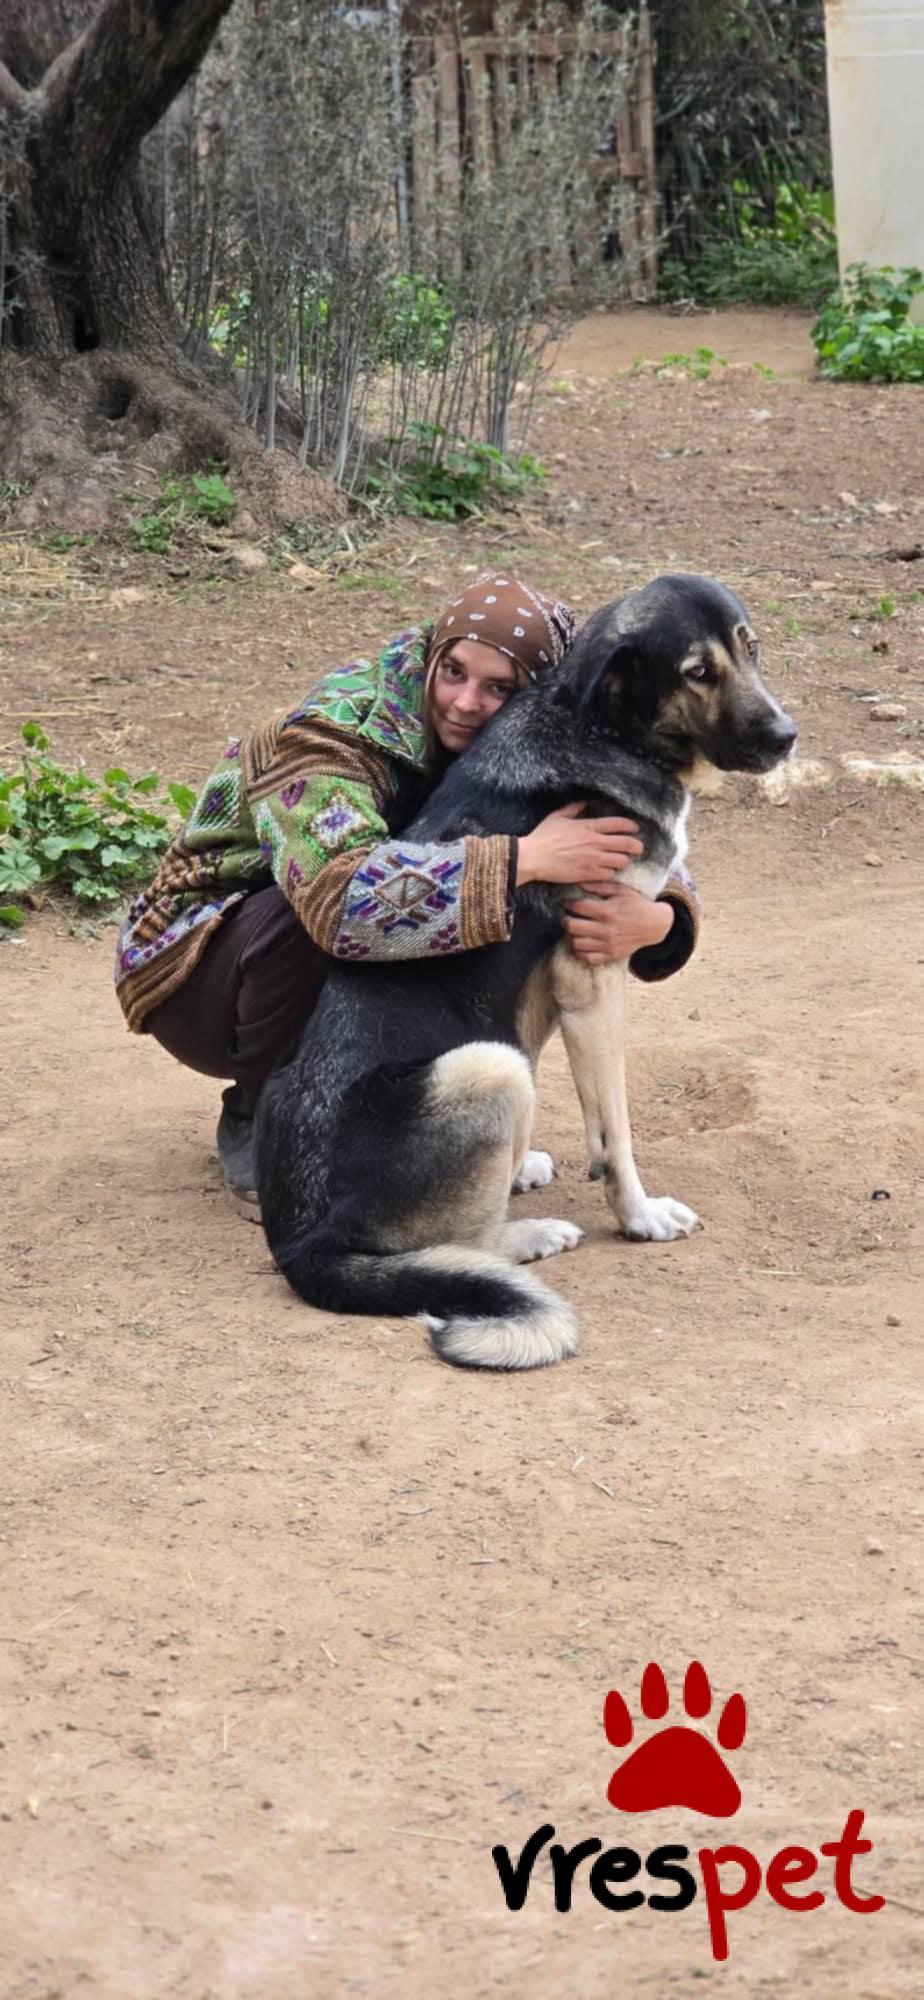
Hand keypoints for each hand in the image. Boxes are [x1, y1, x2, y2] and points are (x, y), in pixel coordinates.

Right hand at [516, 801, 642, 886]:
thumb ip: (573, 809)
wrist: (533, 858)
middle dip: (636, 846)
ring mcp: (593, 859)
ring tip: (619, 861)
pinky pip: (609, 875)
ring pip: (622, 861)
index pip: (619, 824)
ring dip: (622, 861)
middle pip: (628, 844)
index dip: (632, 826)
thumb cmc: (543, 837)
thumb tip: (584, 802)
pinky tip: (606, 871)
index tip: (635, 829)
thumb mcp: (557, 817)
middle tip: (637, 848)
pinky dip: (610, 873)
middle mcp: (595, 842)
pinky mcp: (588, 874)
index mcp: (589, 826)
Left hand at [562, 882, 673, 965]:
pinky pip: (587, 958)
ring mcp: (608, 944)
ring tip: (576, 930)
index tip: (567, 902)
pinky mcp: (610, 955)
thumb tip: (579, 882)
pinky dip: (581, 952)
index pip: (578, 907)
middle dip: (566, 920)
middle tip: (567, 917)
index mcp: (607, 911)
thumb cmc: (636, 904)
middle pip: (573, 927)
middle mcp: (606, 929)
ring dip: (572, 936)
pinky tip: (583, 943)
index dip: (568, 903)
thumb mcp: (620, 891)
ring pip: (577, 944)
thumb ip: (599, 886)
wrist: (655, 925)